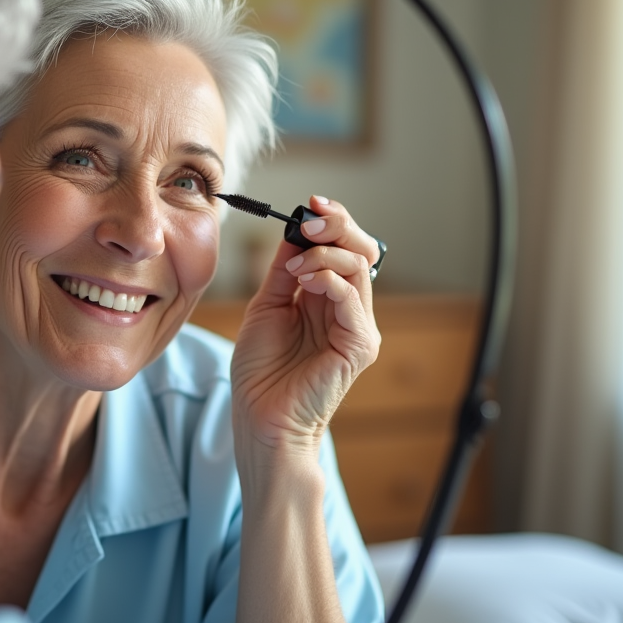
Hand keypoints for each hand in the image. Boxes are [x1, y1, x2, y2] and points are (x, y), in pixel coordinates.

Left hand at [231, 196, 380, 455]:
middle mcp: (348, 308)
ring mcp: (357, 326)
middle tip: (311, 219)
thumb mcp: (267, 305)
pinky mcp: (360, 344)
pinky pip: (353, 297)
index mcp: (327, 297)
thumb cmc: (262, 370)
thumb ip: (284, 269)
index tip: (309, 204)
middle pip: (361, 249)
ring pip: (359, 266)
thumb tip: (294, 229)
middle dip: (337, 225)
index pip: (343, 247)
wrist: (261, 417)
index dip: (331, 221)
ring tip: (295, 266)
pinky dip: (329, 278)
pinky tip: (305, 281)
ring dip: (325, 253)